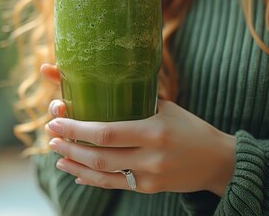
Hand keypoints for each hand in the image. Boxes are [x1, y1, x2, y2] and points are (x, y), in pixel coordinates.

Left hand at [41, 63, 235, 195]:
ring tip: (57, 154)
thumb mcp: (164, 107)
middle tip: (50, 137)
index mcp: (154, 130)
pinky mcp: (150, 189)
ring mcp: (150, 176)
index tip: (56, 121)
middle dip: (69, 146)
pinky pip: (114, 185)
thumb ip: (133, 98)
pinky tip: (75, 172)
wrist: (218, 160)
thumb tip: (93, 78)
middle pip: (100, 156)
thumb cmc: (187, 126)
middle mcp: (151, 156)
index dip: (77, 129)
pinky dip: (91, 179)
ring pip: (103, 174)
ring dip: (75, 164)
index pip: (107, 133)